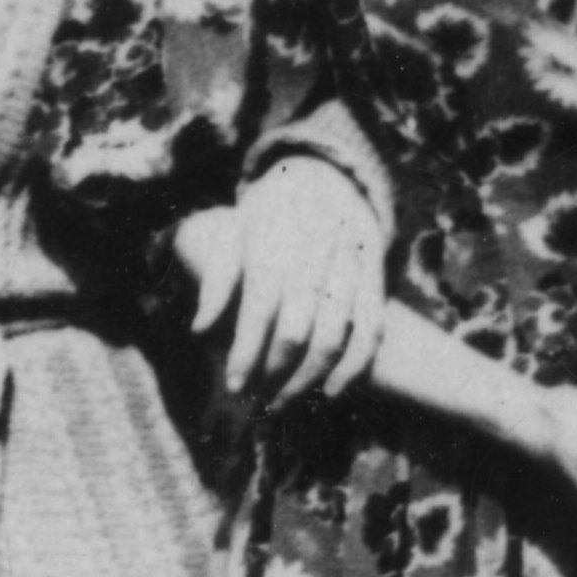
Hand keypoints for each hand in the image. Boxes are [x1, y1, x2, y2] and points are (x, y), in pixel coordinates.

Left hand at [172, 156, 387, 414]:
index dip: (246, 352)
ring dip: (310, 379)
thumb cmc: (268, 214)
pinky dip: (356, 365)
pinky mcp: (377, 272)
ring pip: (336, 336)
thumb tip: (200, 330)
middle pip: (297, 331)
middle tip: (256, 400)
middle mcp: (314, 252)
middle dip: (274, 373)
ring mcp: (351, 262)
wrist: (324, 174)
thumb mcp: (235, 233)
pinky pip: (372, 328)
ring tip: (284, 402)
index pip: (259, 310)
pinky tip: (333, 390)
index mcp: (274, 239)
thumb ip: (219, 281)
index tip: (234, 387)